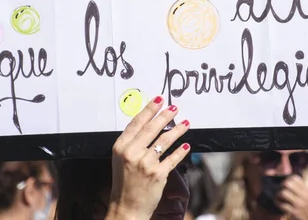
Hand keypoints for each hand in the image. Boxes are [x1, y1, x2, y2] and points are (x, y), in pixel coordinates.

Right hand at [106, 96, 190, 219]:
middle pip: (152, 128)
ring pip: (165, 141)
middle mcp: (132, 153)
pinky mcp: (158, 174)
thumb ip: (132, 142)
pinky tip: (186, 145)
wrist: (126, 206)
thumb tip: (148, 122)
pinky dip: (181, 151)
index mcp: (121, 146)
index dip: (149, 109)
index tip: (158, 100)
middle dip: (165, 116)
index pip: (137, 122)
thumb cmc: (123, 181)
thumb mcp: (120, 158)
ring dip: (177, 130)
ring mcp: (145, 164)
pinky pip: (173, 158)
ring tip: (185, 123)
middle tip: (175, 108)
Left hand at [276, 175, 307, 219]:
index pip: (295, 178)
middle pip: (288, 184)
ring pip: (284, 193)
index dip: (288, 179)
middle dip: (282, 186)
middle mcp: (304, 196)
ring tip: (278, 197)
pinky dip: (279, 204)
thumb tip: (292, 178)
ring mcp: (299, 204)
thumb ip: (303, 187)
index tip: (286, 183)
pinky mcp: (295, 212)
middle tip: (281, 189)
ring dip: (278, 195)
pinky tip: (279, 204)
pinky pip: (283, 205)